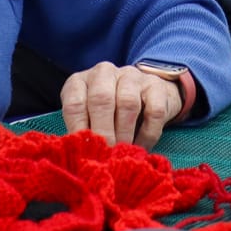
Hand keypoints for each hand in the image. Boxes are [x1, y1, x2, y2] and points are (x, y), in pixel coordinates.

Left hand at [60, 62, 182, 149]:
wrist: (146, 96)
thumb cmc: (108, 114)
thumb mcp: (88, 118)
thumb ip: (83, 132)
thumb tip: (81, 158)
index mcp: (81, 81)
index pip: (74, 104)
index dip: (79, 130)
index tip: (85, 152)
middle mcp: (104, 72)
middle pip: (101, 99)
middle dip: (103, 132)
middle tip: (106, 154)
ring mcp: (132, 76)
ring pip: (128, 103)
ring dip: (125, 133)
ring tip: (123, 152)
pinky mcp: (156, 85)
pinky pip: (154, 111)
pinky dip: (147, 135)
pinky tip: (141, 148)